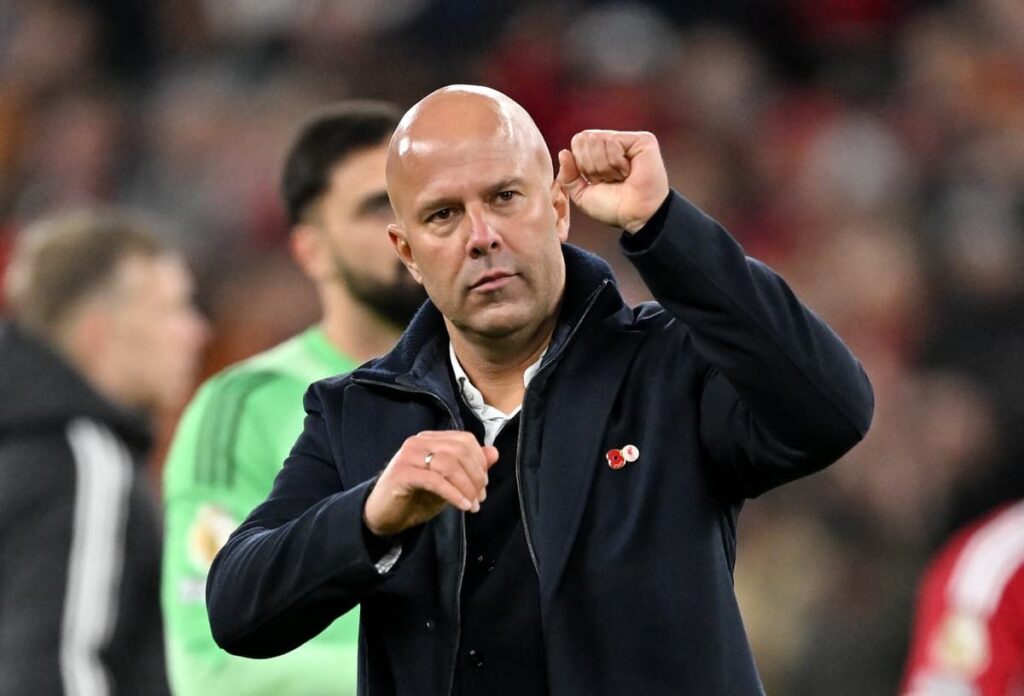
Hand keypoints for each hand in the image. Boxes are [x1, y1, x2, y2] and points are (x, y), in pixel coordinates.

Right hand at [363, 431, 498, 536]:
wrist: (383, 515)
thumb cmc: (416, 497)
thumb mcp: (449, 482)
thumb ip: (470, 467)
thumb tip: (494, 453)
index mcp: (431, 439)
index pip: (465, 440)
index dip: (480, 462)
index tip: (484, 486)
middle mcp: (419, 442)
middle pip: (460, 450)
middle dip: (476, 476)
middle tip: (480, 498)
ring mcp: (408, 455)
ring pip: (449, 464)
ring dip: (467, 486)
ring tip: (473, 505)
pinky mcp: (401, 473)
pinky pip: (435, 480)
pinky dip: (453, 494)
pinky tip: (463, 506)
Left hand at [556, 130, 669, 232]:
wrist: (636, 216)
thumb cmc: (614, 207)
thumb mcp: (582, 194)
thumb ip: (568, 176)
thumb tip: (563, 152)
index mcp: (599, 151)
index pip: (577, 141)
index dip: (581, 163)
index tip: (597, 180)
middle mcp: (613, 142)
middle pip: (585, 138)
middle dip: (591, 166)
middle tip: (610, 179)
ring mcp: (628, 140)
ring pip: (598, 139)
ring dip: (605, 167)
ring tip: (621, 177)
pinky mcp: (642, 140)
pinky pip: (613, 141)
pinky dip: (616, 162)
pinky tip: (628, 171)